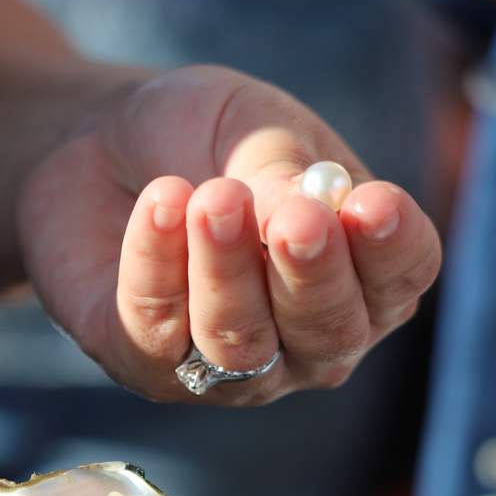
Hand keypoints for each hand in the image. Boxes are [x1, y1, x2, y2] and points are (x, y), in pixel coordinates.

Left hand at [16, 65, 441, 403]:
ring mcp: (225, 364)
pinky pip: (156, 328)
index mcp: (357, 274)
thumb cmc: (198, 136)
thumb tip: (307, 213)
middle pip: (328, 331)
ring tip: (213, 195)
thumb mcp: (250, 131)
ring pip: (241, 342)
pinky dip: (158, 263)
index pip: (399, 281)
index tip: (374, 203)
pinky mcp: (142, 361)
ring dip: (228, 269)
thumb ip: (283, 177)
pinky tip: (161, 202)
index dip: (393, 250)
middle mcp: (302, 338)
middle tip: (297, 218)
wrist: (96, 139)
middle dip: (313, 275)